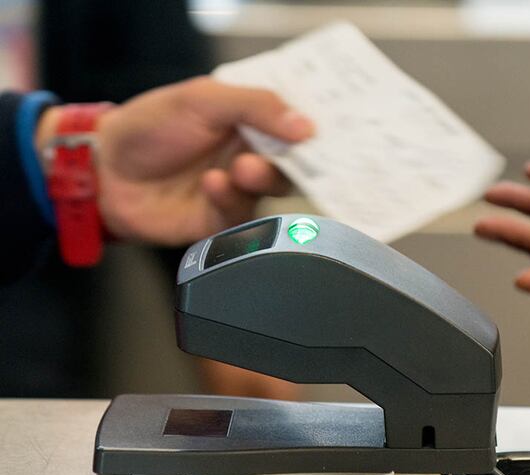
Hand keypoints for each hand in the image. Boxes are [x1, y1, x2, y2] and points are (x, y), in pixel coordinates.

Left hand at [38, 77, 313, 244]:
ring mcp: (238, 187)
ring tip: (240, 169)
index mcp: (248, 120)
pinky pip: (245, 214)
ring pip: (273, 189)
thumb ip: (255, 106)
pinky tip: (211, 185)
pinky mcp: (223, 219)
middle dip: (292, 159)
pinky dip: (232, 198)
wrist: (104, 173)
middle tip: (287, 152)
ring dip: (261, 178)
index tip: (325, 134)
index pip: (294, 124)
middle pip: (294, 160)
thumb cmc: (147, 128)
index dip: (311, 129)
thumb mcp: (202, 99)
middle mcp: (248, 153)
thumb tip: (305, 124)